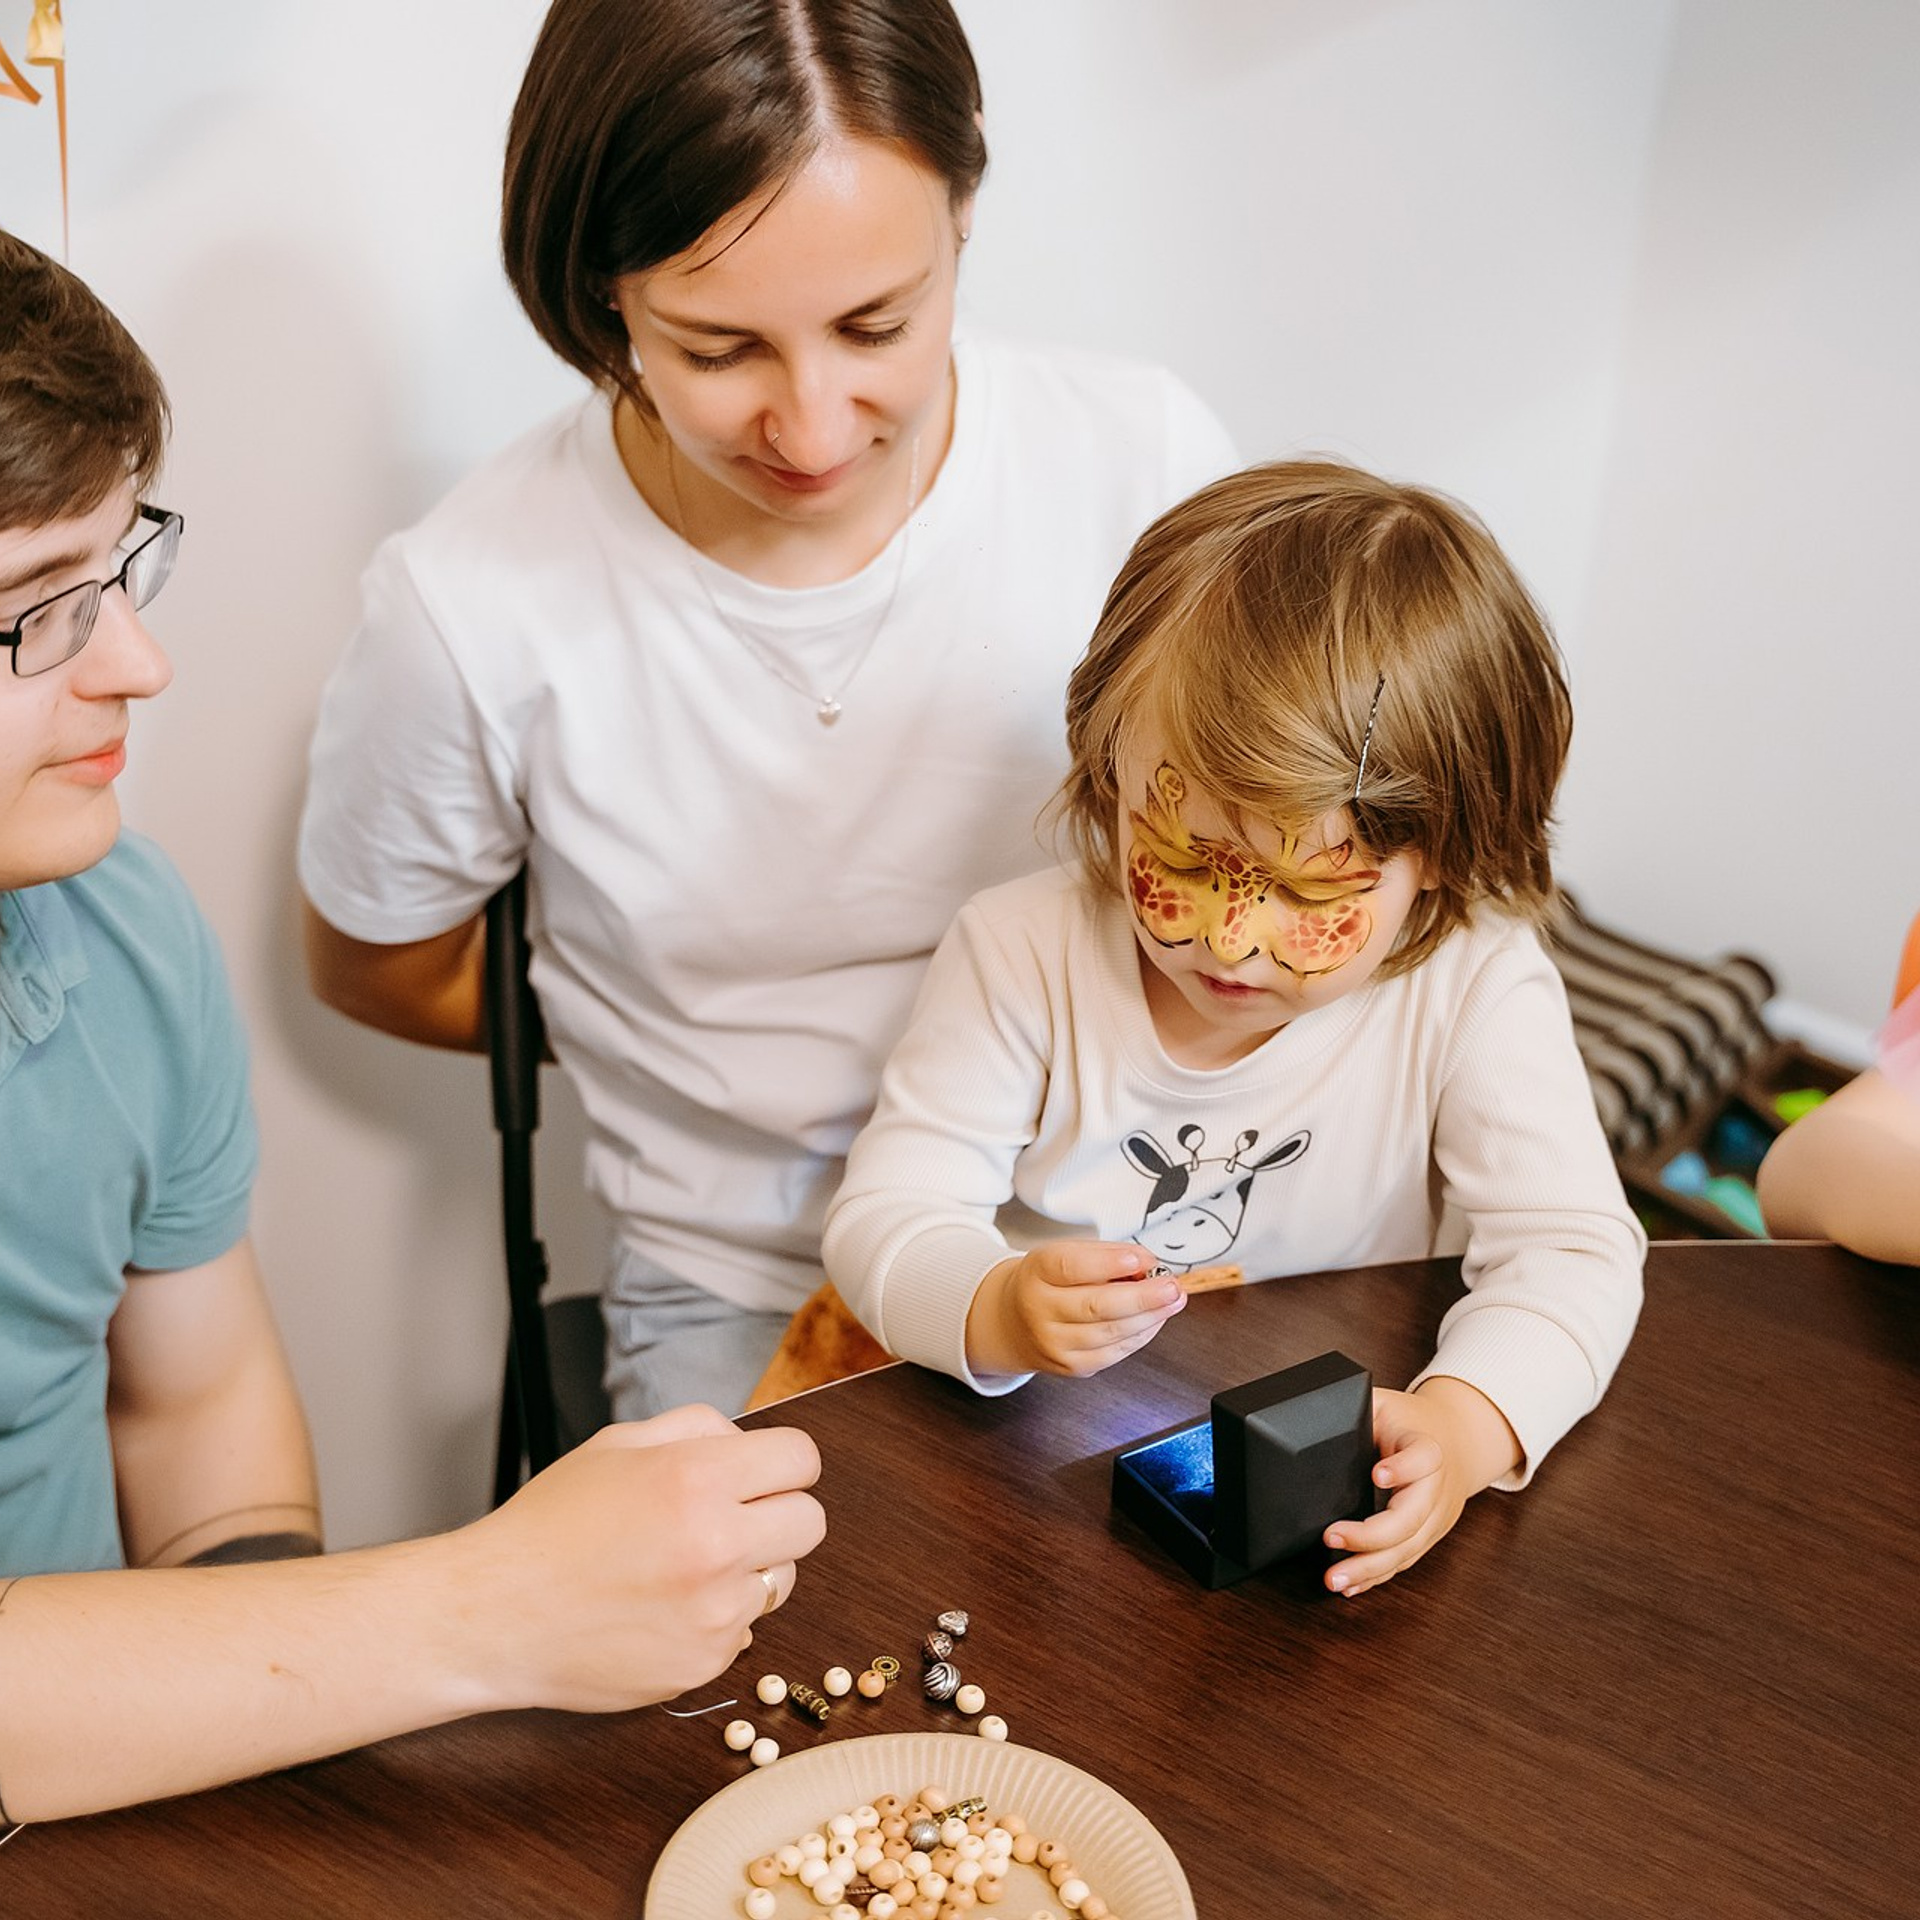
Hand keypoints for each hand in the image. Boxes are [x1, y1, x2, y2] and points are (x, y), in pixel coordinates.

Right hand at [459, 1403, 824, 1712]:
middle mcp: (717, 1545)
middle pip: (811, 1521)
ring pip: (780, 1579)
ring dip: (748, 1569)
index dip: (782, 1463)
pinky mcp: (704, 1663)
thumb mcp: (618, 1445)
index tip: (762, 1474)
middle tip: (731, 1518)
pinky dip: (715, 1619)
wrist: (495, 1615)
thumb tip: (746, 1442)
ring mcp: (714, 1612)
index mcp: (697, 1479)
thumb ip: (695, 1428)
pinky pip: (743, 1629)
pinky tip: (661, 1610)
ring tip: (684, 1567)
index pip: (802, 1459)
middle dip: (778, 1513)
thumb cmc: (551, 1526)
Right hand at [966, 1240, 1184, 1376]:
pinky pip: (1114, 1353)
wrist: (1013, 1321)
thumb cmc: (1047, 1282)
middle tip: (1171, 1286)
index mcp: (1036, 1273)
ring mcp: (1053, 1343)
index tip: (1140, 1259)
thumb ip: (1106, 1255)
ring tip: (1173, 1300)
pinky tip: (1155, 1320)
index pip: (1069, 1267)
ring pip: (1110, 1333)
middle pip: (1095, 1306)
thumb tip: (1148, 1265)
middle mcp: (1039, 1310)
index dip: (1108, 1263)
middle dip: (1142, 1297)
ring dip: (1149, 1317)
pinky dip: (1140, 1335)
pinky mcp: (1071, 1367)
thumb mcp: (1065, 1253)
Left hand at [1320, 1377, 1520, 1597]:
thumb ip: (1354, 1407)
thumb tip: (1307, 1414)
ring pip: (1408, 1549)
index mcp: (1429, 1447)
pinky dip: (1377, 1576)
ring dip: (1369, 1567)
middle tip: (1330, 1536)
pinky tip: (1352, 1585)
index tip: (1376, 1475)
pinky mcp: (1430, 1536)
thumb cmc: (1411, 1421)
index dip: (1403, 1469)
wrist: (1460, 1439)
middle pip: (1412, 1517)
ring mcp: (1437, 1517)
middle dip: (1371, 1535)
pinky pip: (1404, 1561)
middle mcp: (1437, 1487)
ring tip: (1334, 1578)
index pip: (1424, 1457)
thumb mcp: (1384, 1402)